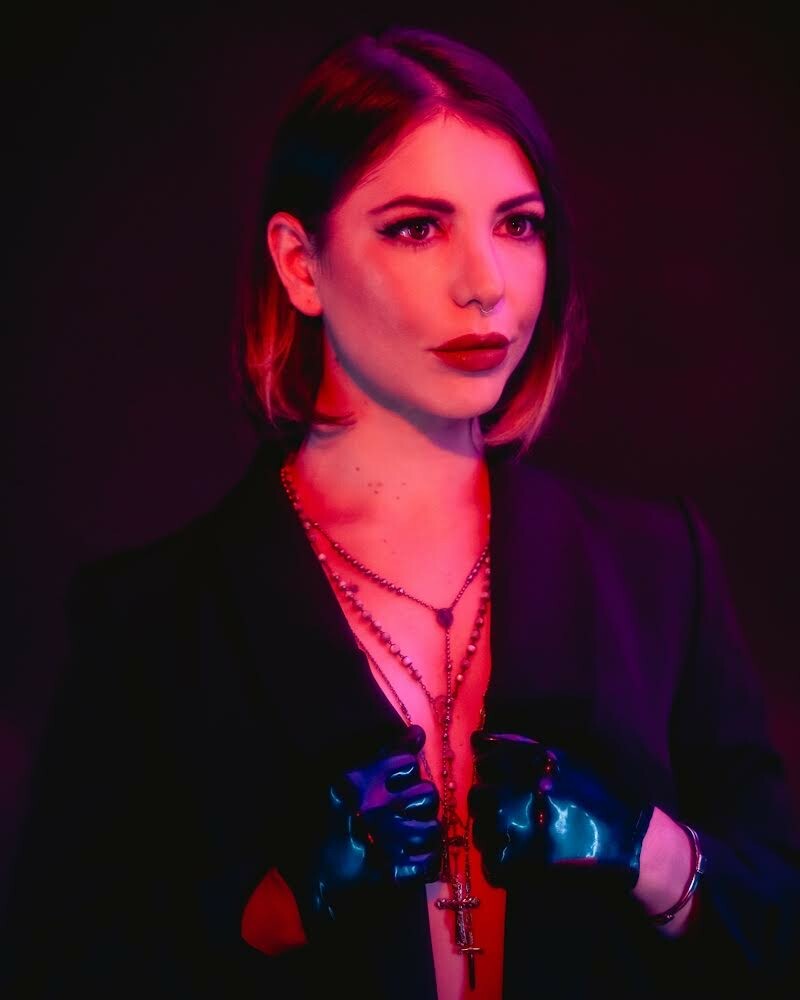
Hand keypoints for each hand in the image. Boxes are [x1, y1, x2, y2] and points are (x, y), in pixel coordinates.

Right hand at [282, 724, 440, 931]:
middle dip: (419, 803)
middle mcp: (371, 808)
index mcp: (357, 782)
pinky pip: (428, 863)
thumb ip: (387, 753)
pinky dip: (425, 862)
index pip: (408, 763)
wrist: (312, 878)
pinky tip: (411, 859)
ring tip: (407, 835)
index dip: (406, 773)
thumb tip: (418, 732)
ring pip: (432, 828)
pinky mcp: (391, 874)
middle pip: (427, 794)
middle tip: (402, 813)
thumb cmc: (332, 820)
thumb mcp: (351, 779)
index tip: (392, 785)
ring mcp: (383, 842)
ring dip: (424, 832)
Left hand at [468, 731, 652, 889]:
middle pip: (477, 796)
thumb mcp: (562, 758)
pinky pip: (491, 864)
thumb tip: (482, 742)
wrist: (629, 843)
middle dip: (489, 803)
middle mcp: (515, 790)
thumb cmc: (597, 797)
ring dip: (493, 834)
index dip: (490, 768)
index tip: (499, 779)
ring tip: (517, 838)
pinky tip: (519, 859)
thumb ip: (522, 749)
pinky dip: (501, 863)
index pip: (483, 757)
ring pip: (480, 831)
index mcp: (527, 761)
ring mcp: (513, 830)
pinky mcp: (518, 865)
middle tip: (508, 812)